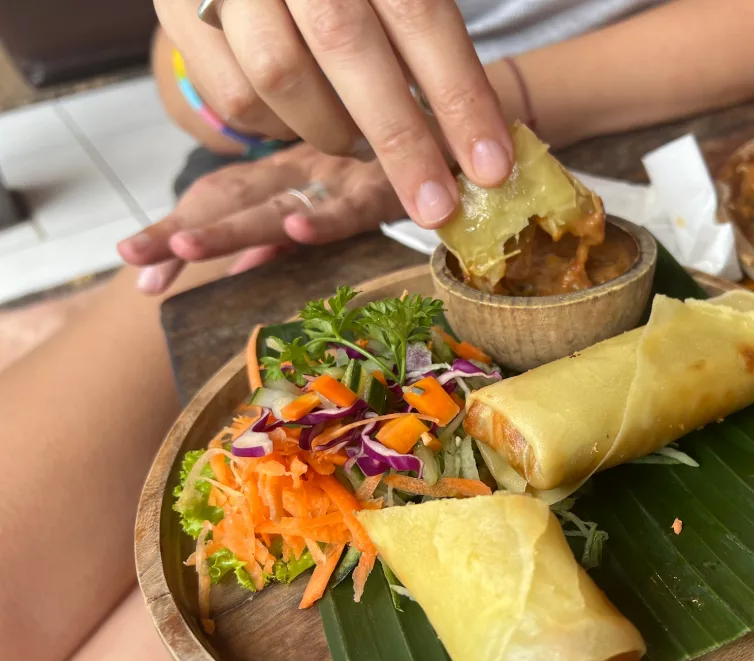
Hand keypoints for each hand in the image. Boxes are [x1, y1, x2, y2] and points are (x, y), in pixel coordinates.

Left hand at [117, 142, 404, 293]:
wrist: (465, 140)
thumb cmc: (399, 174)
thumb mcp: (336, 204)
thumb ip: (290, 230)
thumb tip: (241, 267)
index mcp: (289, 175)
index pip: (222, 200)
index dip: (181, 230)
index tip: (142, 274)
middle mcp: (305, 169)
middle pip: (232, 199)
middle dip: (182, 231)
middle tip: (134, 259)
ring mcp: (342, 175)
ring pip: (279, 203)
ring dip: (232, 227)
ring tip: (184, 249)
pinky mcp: (389, 186)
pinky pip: (354, 205)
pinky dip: (325, 216)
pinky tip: (295, 228)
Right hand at [155, 0, 512, 227]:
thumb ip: (426, 34)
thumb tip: (480, 133)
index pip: (422, 18)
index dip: (460, 98)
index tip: (492, 168)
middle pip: (349, 49)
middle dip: (400, 143)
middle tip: (436, 208)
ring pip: (279, 77)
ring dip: (331, 129)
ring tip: (359, 138)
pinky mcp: (180, 10)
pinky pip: (233, 96)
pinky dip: (276, 126)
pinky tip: (301, 113)